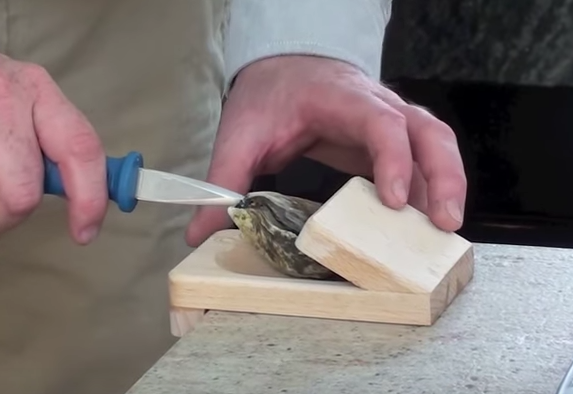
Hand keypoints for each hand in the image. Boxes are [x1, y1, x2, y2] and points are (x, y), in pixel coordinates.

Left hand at [186, 55, 466, 246]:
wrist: (283, 70)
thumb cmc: (268, 97)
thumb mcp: (240, 135)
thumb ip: (224, 180)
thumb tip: (202, 232)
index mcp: (341, 99)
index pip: (381, 122)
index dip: (394, 160)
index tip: (394, 201)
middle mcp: (377, 106)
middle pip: (428, 132)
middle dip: (444, 177)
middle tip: (444, 224)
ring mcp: (388, 122)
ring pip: (436, 145)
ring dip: (447, 187)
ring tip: (445, 234)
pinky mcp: (387, 143)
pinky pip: (421, 162)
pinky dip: (430, 192)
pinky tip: (422, 227)